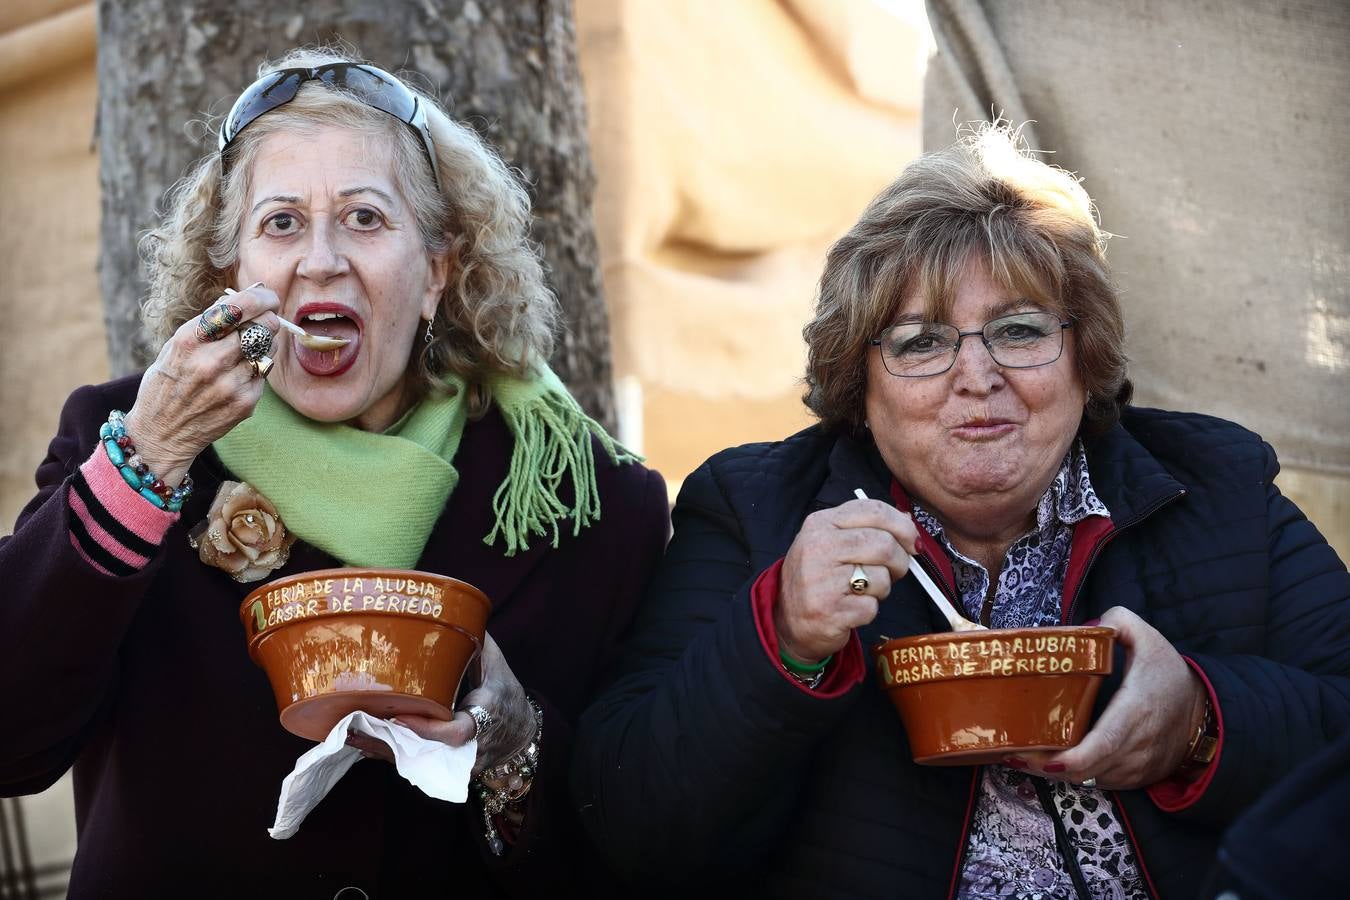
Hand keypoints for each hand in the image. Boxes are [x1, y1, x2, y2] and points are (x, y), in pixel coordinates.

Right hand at [123, 284, 280, 485]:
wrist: (161, 433)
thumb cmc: (168, 382)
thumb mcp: (176, 345)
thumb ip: (209, 321)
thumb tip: (243, 296)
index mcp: (189, 340)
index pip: (239, 307)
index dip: (261, 298)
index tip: (268, 297)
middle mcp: (210, 361)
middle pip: (263, 326)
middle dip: (267, 319)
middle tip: (264, 320)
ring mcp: (230, 384)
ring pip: (268, 348)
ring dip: (263, 344)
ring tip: (243, 351)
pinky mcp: (245, 403)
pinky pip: (264, 374)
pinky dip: (256, 369)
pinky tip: (238, 376)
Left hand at [346, 633, 537, 776]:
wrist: (519, 735)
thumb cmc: (507, 695)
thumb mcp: (499, 667)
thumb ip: (477, 644)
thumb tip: (453, 612)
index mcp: (485, 715)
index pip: (457, 731)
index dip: (428, 729)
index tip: (400, 716)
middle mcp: (468, 746)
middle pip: (424, 751)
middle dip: (389, 742)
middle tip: (356, 724)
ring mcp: (454, 761)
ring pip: (414, 760)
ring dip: (380, 749)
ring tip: (349, 732)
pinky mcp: (443, 767)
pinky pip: (413, 762)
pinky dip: (387, 752)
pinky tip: (360, 740)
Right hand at [776, 498, 918, 662]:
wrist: (787, 618)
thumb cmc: (818, 577)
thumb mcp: (832, 541)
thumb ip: (866, 527)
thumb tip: (906, 520)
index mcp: (821, 524)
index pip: (874, 510)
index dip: (902, 525)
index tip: (912, 540)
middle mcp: (818, 547)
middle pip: (884, 544)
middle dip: (899, 561)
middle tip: (894, 570)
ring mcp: (821, 580)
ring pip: (881, 577)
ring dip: (882, 588)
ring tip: (862, 590)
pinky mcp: (830, 610)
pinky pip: (872, 606)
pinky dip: (869, 610)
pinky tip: (851, 607)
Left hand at [1009, 606, 1206, 788]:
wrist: (1203, 715)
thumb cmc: (1170, 677)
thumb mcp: (1150, 640)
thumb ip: (1119, 622)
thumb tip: (1087, 626)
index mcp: (1135, 711)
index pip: (1102, 745)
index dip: (1071, 758)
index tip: (1042, 758)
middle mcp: (1135, 746)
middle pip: (1084, 769)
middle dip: (1042, 766)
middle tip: (1008, 753)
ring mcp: (1135, 767)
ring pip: (1087, 779)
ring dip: (1053, 773)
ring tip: (1018, 756)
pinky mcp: (1133, 778)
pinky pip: (1097, 782)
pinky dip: (1072, 776)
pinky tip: (1046, 762)